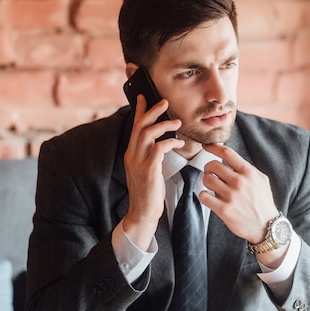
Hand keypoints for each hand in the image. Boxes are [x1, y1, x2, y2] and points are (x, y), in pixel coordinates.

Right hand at [122, 95, 183, 249]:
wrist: (142, 213)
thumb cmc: (148, 193)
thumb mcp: (146, 170)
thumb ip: (149, 156)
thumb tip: (160, 143)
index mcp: (131, 153)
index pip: (134, 127)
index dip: (139, 111)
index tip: (144, 97)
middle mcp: (132, 155)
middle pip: (140, 125)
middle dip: (152, 111)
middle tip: (164, 102)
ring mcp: (139, 161)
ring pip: (148, 133)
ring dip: (164, 125)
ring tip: (177, 122)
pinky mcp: (148, 169)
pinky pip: (159, 148)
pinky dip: (170, 142)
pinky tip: (178, 143)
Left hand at [198, 143, 278, 244]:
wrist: (266, 227)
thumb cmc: (263, 202)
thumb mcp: (261, 180)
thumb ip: (246, 168)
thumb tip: (229, 157)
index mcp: (248, 173)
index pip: (227, 153)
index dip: (213, 146)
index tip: (206, 145)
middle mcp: (239, 182)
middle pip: (213, 165)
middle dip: (208, 168)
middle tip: (211, 173)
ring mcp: (231, 196)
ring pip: (206, 179)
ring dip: (206, 181)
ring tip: (212, 186)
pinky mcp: (224, 210)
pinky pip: (204, 196)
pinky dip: (204, 195)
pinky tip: (210, 197)